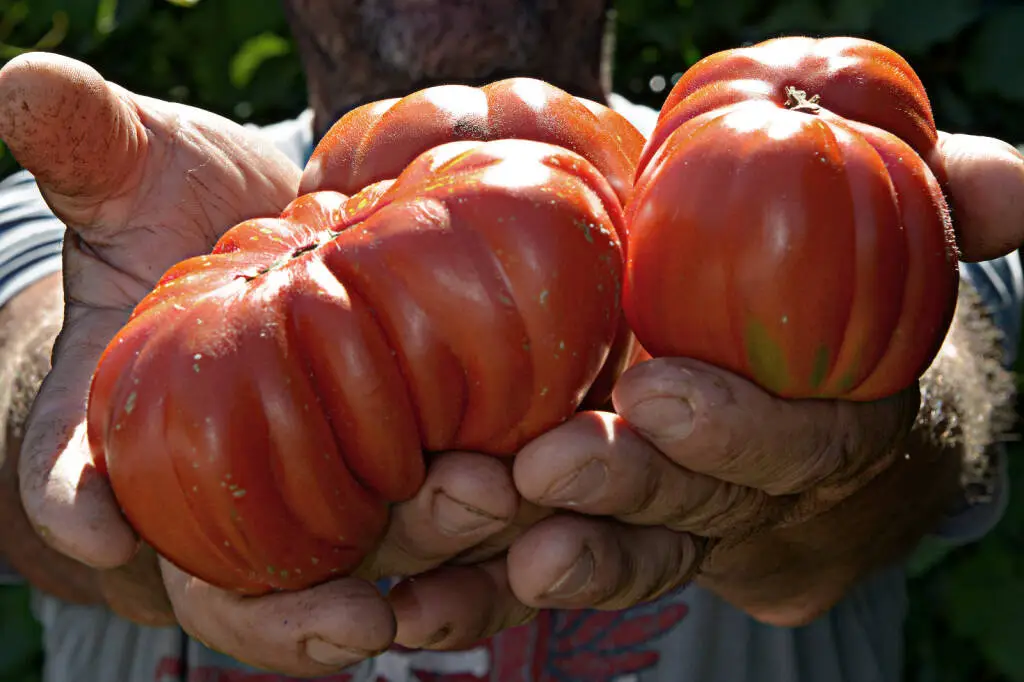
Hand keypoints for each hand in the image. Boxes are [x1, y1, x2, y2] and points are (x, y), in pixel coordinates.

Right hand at [0, 53, 529, 675]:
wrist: (263, 248)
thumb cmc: (182, 225)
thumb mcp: (135, 180)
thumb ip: (87, 147)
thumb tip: (17, 81)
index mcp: (124, 435)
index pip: (72, 477)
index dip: (73, 500)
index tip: (91, 520)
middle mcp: (216, 496)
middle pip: (239, 583)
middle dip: (301, 604)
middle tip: (368, 593)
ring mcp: (315, 504)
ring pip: (355, 579)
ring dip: (421, 577)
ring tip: (486, 518)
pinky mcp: (403, 487)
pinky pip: (441, 549)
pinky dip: (486, 554)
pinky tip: (540, 517)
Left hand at [383, 130, 1023, 640]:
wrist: (786, 364)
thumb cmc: (833, 289)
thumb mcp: (889, 238)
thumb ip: (939, 205)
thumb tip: (1015, 185)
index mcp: (821, 429)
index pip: (796, 448)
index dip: (738, 429)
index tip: (660, 392)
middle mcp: (747, 499)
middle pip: (692, 517)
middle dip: (622, 498)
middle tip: (544, 469)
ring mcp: (673, 531)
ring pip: (610, 561)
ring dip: (529, 564)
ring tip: (457, 534)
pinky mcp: (602, 542)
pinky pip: (538, 578)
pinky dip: (474, 595)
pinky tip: (409, 605)